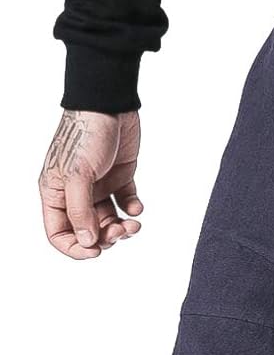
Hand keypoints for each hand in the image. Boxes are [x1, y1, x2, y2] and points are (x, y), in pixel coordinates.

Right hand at [39, 110, 143, 259]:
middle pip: (87, 231)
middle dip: (105, 237)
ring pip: (107, 221)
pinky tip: (137, 207)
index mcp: (56, 193)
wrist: (109, 104)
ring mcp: (97, 187)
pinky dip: (132, 210)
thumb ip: (80, 211)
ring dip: (121, 228)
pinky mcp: (118, 178)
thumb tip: (87, 242)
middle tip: (120, 230)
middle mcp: (75, 193)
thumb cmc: (86, 134)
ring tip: (134, 223)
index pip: (59, 233)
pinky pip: (124, 204)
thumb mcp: (78, 175)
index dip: (76, 248)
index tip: (96, 251)